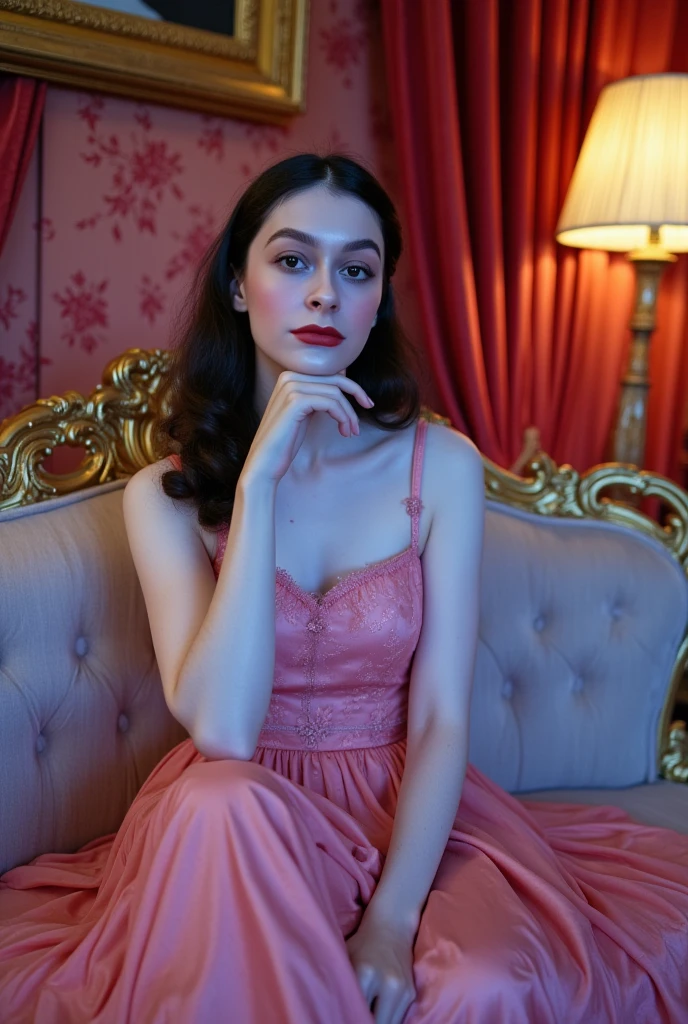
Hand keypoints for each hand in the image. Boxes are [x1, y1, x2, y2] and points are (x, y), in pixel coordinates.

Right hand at [241, 370, 374, 484]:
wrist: (265, 463)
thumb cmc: (285, 441)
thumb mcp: (306, 413)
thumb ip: (320, 393)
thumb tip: (344, 373)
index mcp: (290, 377)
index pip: (330, 374)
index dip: (352, 388)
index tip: (366, 404)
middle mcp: (289, 377)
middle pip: (335, 380)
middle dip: (356, 396)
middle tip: (367, 412)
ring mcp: (290, 387)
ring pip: (335, 393)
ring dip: (349, 414)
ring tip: (350, 432)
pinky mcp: (295, 401)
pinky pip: (330, 403)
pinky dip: (342, 416)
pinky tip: (343, 431)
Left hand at [346, 914, 417, 1023]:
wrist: (392, 925)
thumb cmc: (362, 943)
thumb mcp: (345, 958)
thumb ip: (341, 985)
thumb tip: (331, 1010)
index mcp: (364, 973)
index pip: (355, 1012)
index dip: (347, 1017)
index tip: (342, 1016)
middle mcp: (387, 983)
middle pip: (373, 1022)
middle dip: (361, 1021)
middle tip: (353, 1017)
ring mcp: (402, 990)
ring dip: (375, 1022)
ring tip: (365, 1016)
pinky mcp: (411, 994)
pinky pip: (396, 1019)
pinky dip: (386, 1019)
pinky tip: (377, 1013)